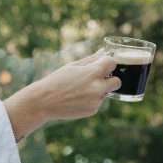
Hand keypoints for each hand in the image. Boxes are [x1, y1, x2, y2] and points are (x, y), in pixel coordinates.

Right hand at [3, 50, 119, 139]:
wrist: (45, 102)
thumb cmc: (57, 80)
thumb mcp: (73, 66)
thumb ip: (91, 60)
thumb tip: (103, 52)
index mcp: (92, 73)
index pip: (112, 63)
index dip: (108, 63)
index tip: (102, 65)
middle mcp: (98, 87)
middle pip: (117, 82)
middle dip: (111, 79)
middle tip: (99, 78)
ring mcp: (96, 100)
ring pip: (106, 92)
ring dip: (99, 89)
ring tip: (80, 89)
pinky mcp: (93, 110)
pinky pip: (98, 102)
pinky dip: (92, 99)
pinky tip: (78, 98)